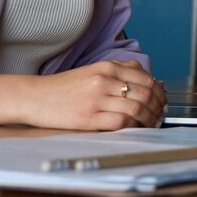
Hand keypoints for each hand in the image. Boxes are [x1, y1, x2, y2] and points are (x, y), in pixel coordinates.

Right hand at [28, 59, 165, 130]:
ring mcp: (96, 98)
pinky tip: (135, 128)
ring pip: (137, 107)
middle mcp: (104, 80)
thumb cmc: (64, 87)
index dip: (159, 92)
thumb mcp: (92, 71)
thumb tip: (148, 81)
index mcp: (107, 67)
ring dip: (149, 118)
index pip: (146, 78)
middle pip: (145, 93)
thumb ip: (119, 72)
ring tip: (151, 124)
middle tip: (160, 114)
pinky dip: (133, 126)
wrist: (34, 97)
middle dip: (158, 106)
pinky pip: (121, 121)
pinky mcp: (89, 117)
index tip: (162, 100)